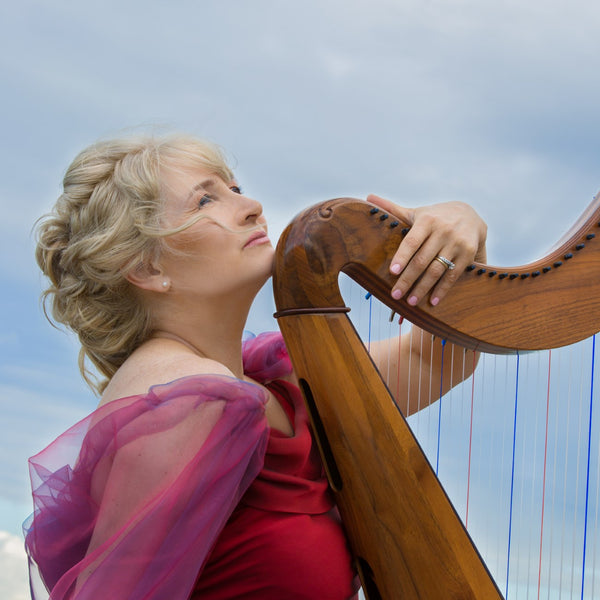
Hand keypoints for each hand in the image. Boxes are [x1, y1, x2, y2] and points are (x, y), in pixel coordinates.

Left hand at [367, 194, 486, 305]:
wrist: (470, 214)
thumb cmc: (435, 216)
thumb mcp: (416, 212)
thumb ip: (393, 209)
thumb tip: (368, 197)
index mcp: (427, 220)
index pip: (411, 241)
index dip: (402, 257)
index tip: (392, 271)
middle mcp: (443, 231)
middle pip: (422, 260)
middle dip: (407, 279)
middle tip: (395, 295)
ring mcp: (457, 243)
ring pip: (436, 270)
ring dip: (423, 288)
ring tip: (410, 302)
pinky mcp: (469, 254)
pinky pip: (453, 275)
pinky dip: (442, 290)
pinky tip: (432, 301)